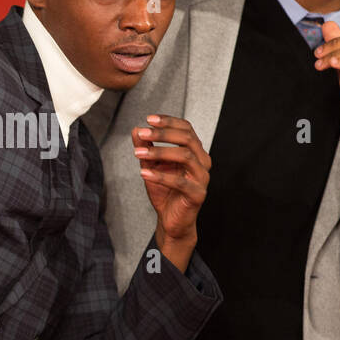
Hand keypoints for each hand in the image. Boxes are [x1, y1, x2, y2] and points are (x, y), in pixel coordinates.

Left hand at [132, 114, 209, 271]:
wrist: (170, 219)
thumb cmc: (164, 191)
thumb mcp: (151, 166)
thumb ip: (146, 148)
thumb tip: (136, 130)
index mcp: (195, 151)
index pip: (186, 128)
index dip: (168, 122)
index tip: (148, 119)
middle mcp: (202, 161)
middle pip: (187, 138)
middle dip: (163, 134)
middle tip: (142, 134)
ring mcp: (202, 178)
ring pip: (185, 156)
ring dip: (159, 152)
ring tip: (138, 153)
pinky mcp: (198, 194)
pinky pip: (180, 181)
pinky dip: (160, 176)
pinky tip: (143, 173)